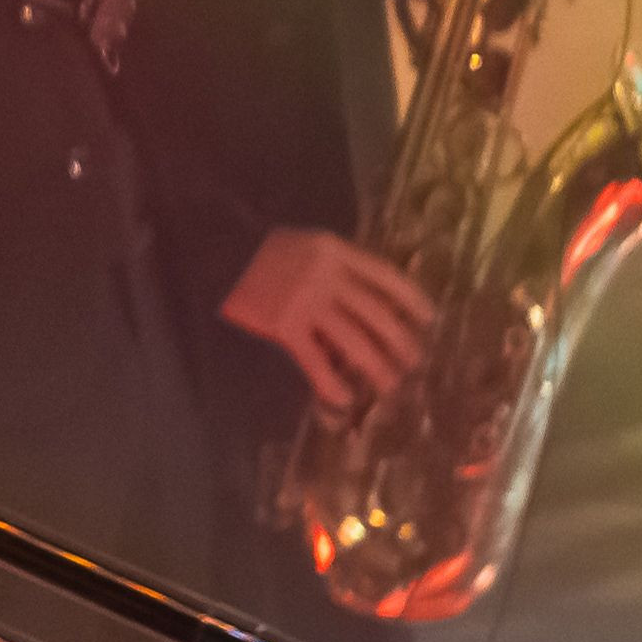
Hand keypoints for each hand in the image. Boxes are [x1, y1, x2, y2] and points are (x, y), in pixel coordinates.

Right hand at [219, 226, 437, 420]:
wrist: (213, 253)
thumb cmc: (253, 250)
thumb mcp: (299, 245)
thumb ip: (329, 265)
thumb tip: (360, 301)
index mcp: (334, 251)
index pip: (385, 277)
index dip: (410, 300)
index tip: (428, 319)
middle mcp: (327, 276)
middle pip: (377, 314)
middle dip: (400, 341)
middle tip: (412, 361)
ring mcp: (306, 301)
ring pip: (354, 339)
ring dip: (376, 366)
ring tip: (389, 384)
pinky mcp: (284, 325)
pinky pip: (315, 359)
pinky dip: (331, 381)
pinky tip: (343, 396)